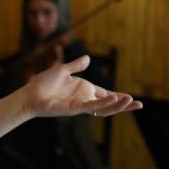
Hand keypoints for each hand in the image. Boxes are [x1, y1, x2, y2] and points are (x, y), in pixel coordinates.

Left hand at [21, 55, 141, 117]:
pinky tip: (114, 99)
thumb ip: (76, 65)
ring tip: (130, 102)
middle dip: (123, 105)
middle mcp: (84, 98)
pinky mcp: (73, 109)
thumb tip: (88, 58)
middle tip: (138, 105)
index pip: (105, 94)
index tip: (131, 98)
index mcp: (83, 89)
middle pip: (108, 104)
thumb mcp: (62, 70)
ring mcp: (80, 105)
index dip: (118, 97)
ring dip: (117, 105)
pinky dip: (103, 103)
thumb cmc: (43, 83)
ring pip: (103, 108)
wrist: (29, 94)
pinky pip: (92, 107)